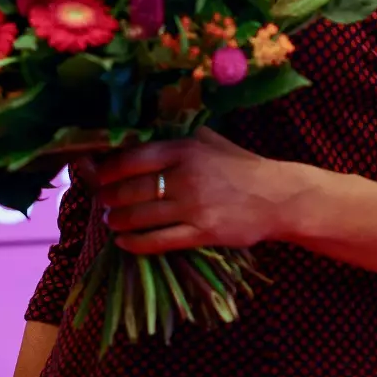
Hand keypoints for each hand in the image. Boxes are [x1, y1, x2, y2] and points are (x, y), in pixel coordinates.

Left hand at [93, 127, 298, 253]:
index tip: (97, 175)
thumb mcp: (212, 140)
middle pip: (132, 190)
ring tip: (111, 220)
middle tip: (102, 201)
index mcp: (186, 149)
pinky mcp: (202, 233)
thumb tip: (141, 134)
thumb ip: (179, 136)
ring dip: (118, 220)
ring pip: (140, 217)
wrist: (279, 197)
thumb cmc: (242, 166)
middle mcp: (187, 176)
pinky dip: (135, 243)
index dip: (109, 169)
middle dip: (108, 198)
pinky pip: (158, 241)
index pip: (134, 158)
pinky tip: (124, 242)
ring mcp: (194, 207)